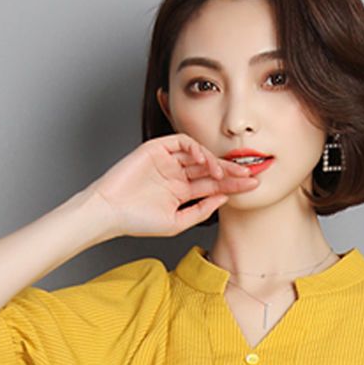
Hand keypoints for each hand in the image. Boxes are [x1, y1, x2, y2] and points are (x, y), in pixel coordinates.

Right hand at [83, 133, 258, 238]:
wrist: (110, 212)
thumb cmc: (138, 220)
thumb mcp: (177, 222)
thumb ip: (201, 211)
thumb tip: (224, 199)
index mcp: (183, 191)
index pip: (213, 185)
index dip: (233, 185)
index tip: (253, 186)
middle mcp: (178, 174)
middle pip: (211, 169)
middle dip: (231, 171)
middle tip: (250, 174)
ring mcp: (168, 161)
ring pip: (199, 155)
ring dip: (215, 162)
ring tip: (223, 173)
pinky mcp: (157, 148)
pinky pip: (182, 142)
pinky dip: (196, 148)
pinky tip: (204, 161)